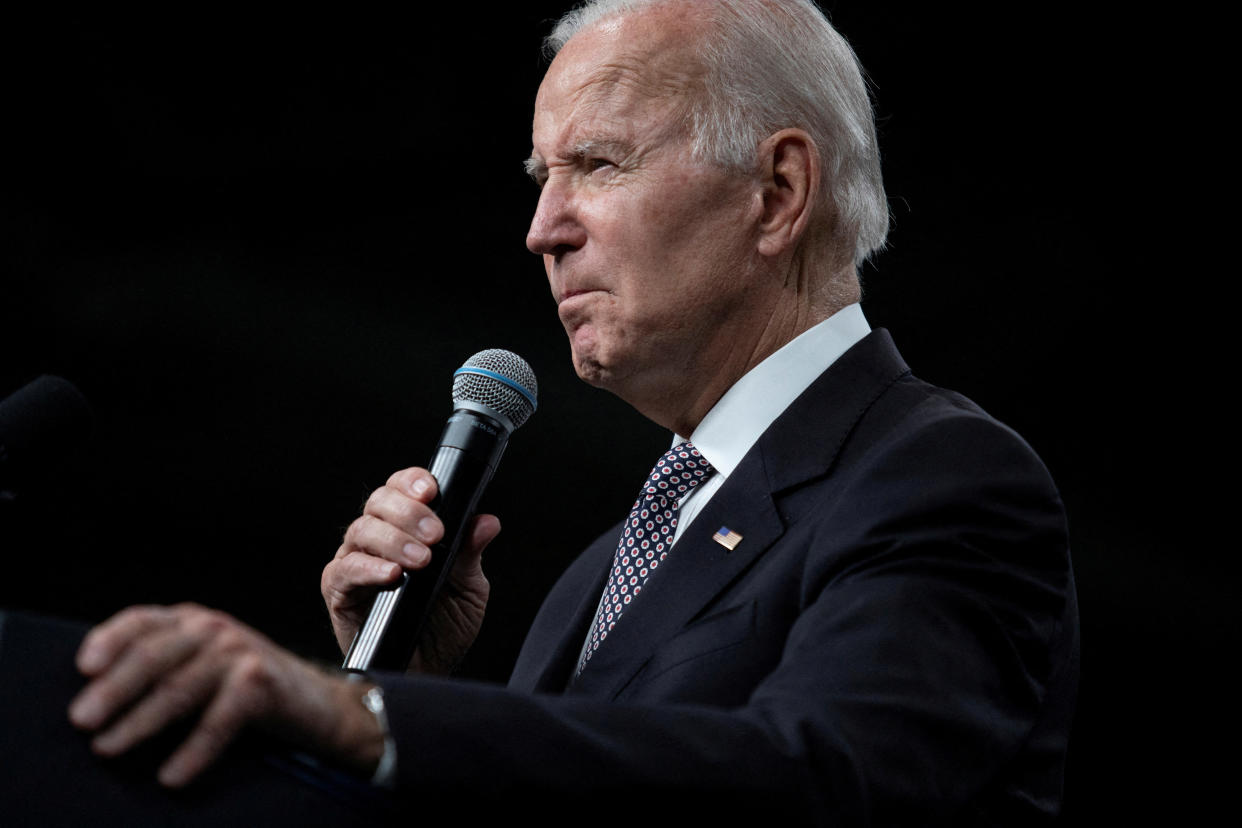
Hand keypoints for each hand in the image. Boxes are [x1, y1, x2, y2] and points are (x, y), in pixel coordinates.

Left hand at [68, 603, 384, 787]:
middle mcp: (214, 628)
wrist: (319, 706)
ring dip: (140, 722)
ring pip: (179, 687)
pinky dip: (193, 750)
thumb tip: (98, 701)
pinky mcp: (261, 681)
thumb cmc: (250, 693)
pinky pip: (218, 719)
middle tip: (83, 721)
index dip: (109, 640)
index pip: (141, 620)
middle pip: (153, 655)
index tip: (83, 668)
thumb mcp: (204, 668)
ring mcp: (240, 651)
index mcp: (193, 621)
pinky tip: (172, 775)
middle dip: (113, 690)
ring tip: (109, 748)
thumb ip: (165, 668)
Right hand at [322, 467, 500, 673]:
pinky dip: (368, 568)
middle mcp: (377, 540)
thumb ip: (470, 552)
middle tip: (435, 534)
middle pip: (379, 502)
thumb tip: (486, 522)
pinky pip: (344, 570)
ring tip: (421, 560)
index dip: (413, 482)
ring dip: (394, 540)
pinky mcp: (339, 592)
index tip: (431, 490)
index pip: (401, 488)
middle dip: (409, 512)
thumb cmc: (443, 627)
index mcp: (407, 529)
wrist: (428, 673)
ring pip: (361, 530)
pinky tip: (393, 575)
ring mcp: (355, 563)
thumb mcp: (467, 587)